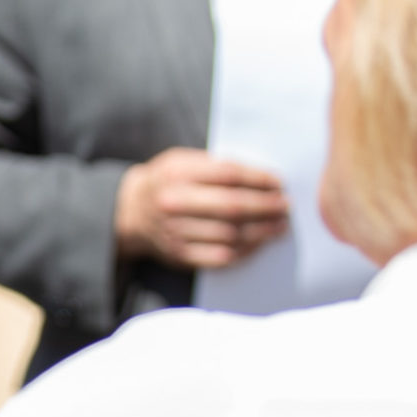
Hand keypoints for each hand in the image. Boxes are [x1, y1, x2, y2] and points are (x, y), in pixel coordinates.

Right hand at [113, 148, 288, 268]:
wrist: (130, 212)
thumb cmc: (167, 181)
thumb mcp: (182, 160)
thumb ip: (214, 165)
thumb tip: (261, 177)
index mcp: (177, 174)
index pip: (228, 175)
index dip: (259, 179)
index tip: (279, 182)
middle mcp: (174, 203)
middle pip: (231, 206)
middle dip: (265, 206)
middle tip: (286, 206)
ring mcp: (176, 232)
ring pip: (229, 234)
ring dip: (261, 231)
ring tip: (279, 226)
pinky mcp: (179, 254)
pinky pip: (219, 257)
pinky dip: (244, 251)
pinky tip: (258, 244)